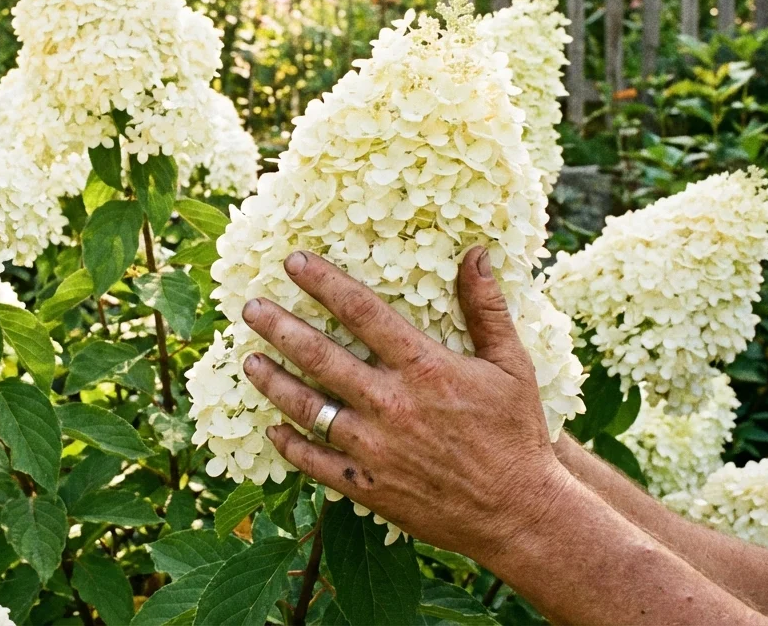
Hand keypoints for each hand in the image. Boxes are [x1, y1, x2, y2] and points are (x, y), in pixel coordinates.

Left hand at [241, 247, 571, 561]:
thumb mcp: (511, 366)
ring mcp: (372, 447)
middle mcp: (389, 403)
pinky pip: (313, 460)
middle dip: (278, 326)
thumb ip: (486, 308)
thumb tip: (475, 254)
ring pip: (305, 406)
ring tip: (249, 361)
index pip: (360, 311)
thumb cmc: (516, 435)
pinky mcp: (366, 485)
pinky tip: (272, 427)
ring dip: (271, 380)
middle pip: (318, 354)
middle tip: (250, 306)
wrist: (518, 513)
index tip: (294, 261)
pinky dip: (288, 443)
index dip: (323, 282)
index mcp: (423, 367)